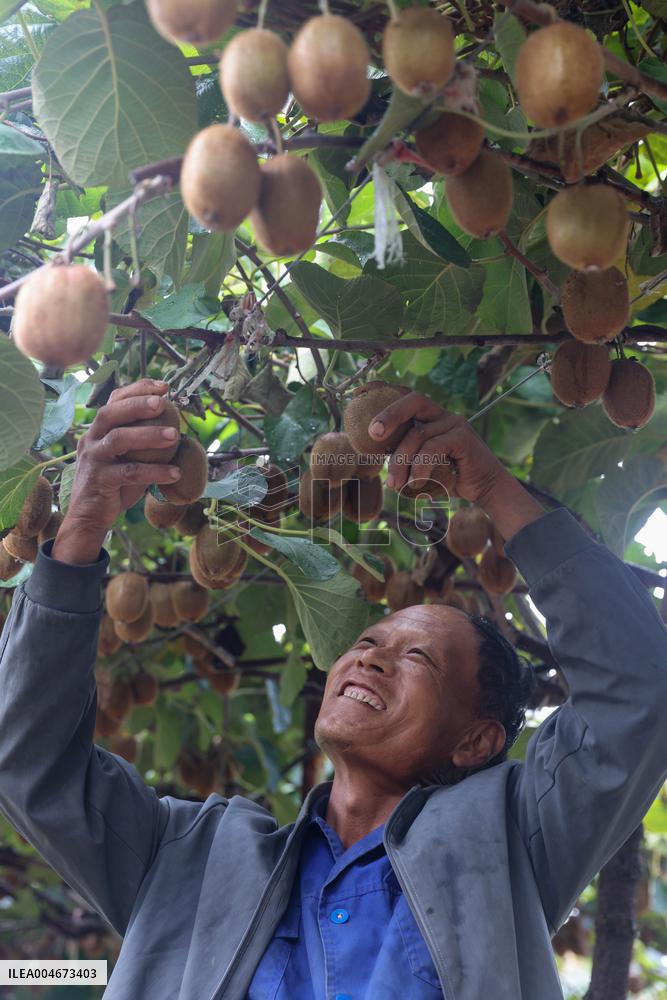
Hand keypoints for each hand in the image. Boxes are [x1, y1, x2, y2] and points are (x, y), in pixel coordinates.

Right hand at [52, 380, 181, 564]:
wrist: (90, 516)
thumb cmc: (114, 483)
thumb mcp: (127, 457)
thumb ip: (142, 442)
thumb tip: (176, 428)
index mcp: (99, 429)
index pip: (114, 400)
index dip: (138, 389)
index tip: (164, 386)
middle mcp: (91, 439)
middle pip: (110, 413)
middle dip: (138, 404)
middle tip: (163, 403)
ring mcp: (93, 459)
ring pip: (118, 439)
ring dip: (148, 435)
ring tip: (175, 436)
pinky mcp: (100, 480)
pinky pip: (129, 472)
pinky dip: (154, 471)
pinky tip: (175, 473)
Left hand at [369, 392, 543, 539]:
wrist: (485, 488)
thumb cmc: (451, 477)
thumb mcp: (423, 466)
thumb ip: (406, 458)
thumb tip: (380, 466)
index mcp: (430, 417)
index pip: (406, 400)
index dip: (385, 399)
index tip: (362, 406)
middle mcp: (441, 415)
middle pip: (413, 402)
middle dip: (390, 415)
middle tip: (374, 435)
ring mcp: (454, 423)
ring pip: (418, 435)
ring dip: (402, 461)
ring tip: (396, 484)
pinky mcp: (463, 437)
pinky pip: (433, 448)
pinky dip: (421, 466)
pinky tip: (416, 483)